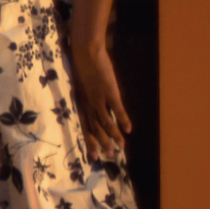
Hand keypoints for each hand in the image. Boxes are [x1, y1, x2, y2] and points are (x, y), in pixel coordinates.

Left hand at [69, 34, 131, 156]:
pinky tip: (128, 129)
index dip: (89, 141)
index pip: (85, 126)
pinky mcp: (108, 91)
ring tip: (119, 148)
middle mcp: (87, 103)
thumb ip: (89, 97)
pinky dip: (122, 119)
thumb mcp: (83, 85)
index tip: (93, 156)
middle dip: (100, 143)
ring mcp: (98, 98)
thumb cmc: (83, 66)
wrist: (85, 51)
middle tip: (105, 157)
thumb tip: (97, 106)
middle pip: (93, 128)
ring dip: (112, 136)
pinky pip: (116, 109)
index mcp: (81, 102)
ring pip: (104, 122)